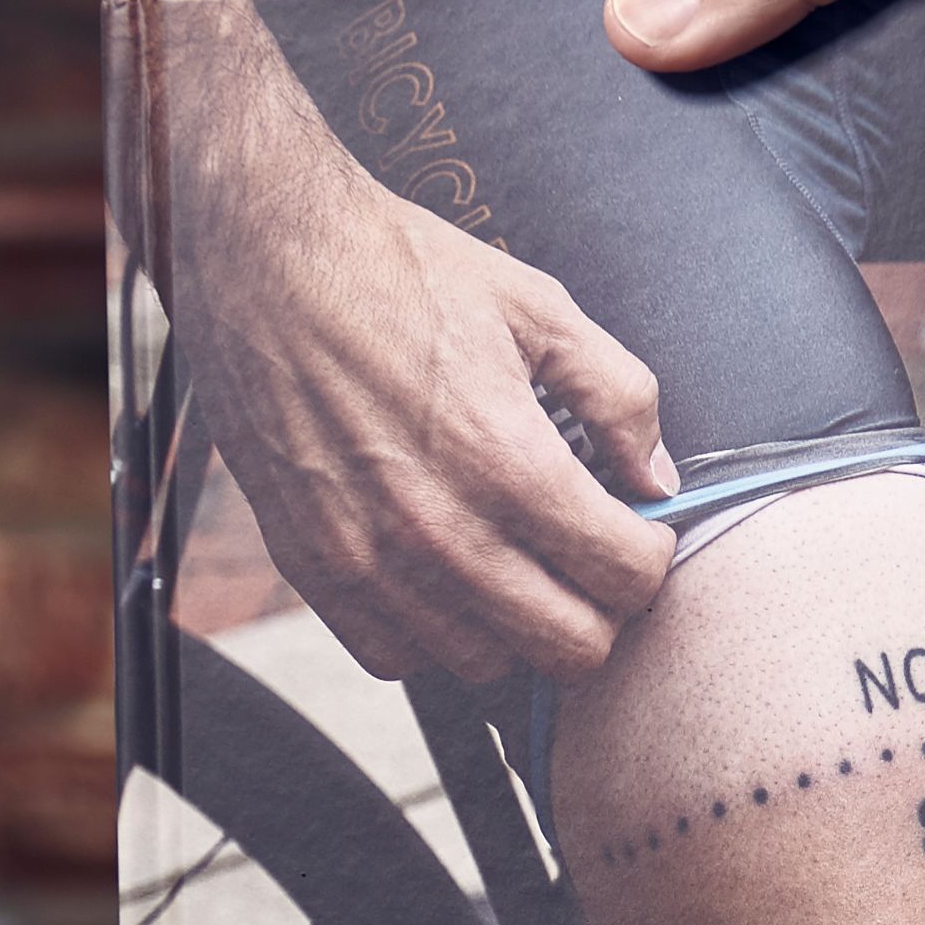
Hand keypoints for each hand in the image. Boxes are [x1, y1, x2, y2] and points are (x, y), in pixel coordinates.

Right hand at [155, 17, 676, 682]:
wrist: (267, 259)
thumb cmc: (401, 272)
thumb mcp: (539, 307)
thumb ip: (620, 395)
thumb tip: (656, 478)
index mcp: (507, 460)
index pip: (627, 578)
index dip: (651, 557)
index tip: (636, 530)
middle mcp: (440, 530)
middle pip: (571, 646)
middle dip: (600, 606)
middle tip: (587, 557)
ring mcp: (370, 561)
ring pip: (487, 664)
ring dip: (515, 624)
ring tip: (512, 561)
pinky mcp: (314, 569)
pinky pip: (397, 658)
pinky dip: (432, 634)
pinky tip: (442, 575)